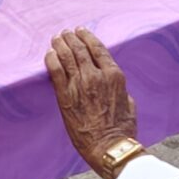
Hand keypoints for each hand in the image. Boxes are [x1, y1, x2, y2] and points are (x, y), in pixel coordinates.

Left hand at [44, 29, 137, 178]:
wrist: (109, 147)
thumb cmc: (122, 129)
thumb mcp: (129, 104)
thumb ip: (121, 90)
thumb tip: (116, 86)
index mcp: (114, 76)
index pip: (98, 49)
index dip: (88, 37)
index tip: (81, 31)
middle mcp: (96, 76)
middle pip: (80, 49)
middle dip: (71, 38)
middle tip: (65, 33)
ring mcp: (79, 84)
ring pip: (67, 56)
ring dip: (60, 44)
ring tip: (56, 38)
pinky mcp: (65, 95)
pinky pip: (55, 71)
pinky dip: (51, 59)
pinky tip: (48, 54)